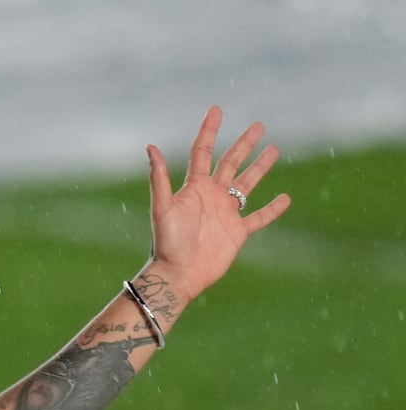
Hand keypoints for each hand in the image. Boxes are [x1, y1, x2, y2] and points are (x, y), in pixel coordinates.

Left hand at [146, 106, 290, 302]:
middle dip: (244, 144)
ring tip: (274, 149)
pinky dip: (273, 209)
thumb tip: (150, 146)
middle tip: (259, 125)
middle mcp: (211, 196)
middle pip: (230, 163)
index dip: (209, 130)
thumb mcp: (162, 207)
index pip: (203, 152)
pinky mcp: (238, 232)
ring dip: (260, 167)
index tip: (216, 109)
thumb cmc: (168, 242)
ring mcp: (226, 213)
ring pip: (247, 184)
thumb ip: (159, 178)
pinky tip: (286, 198)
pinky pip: (259, 217)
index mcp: (194, 188)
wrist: (179, 274)